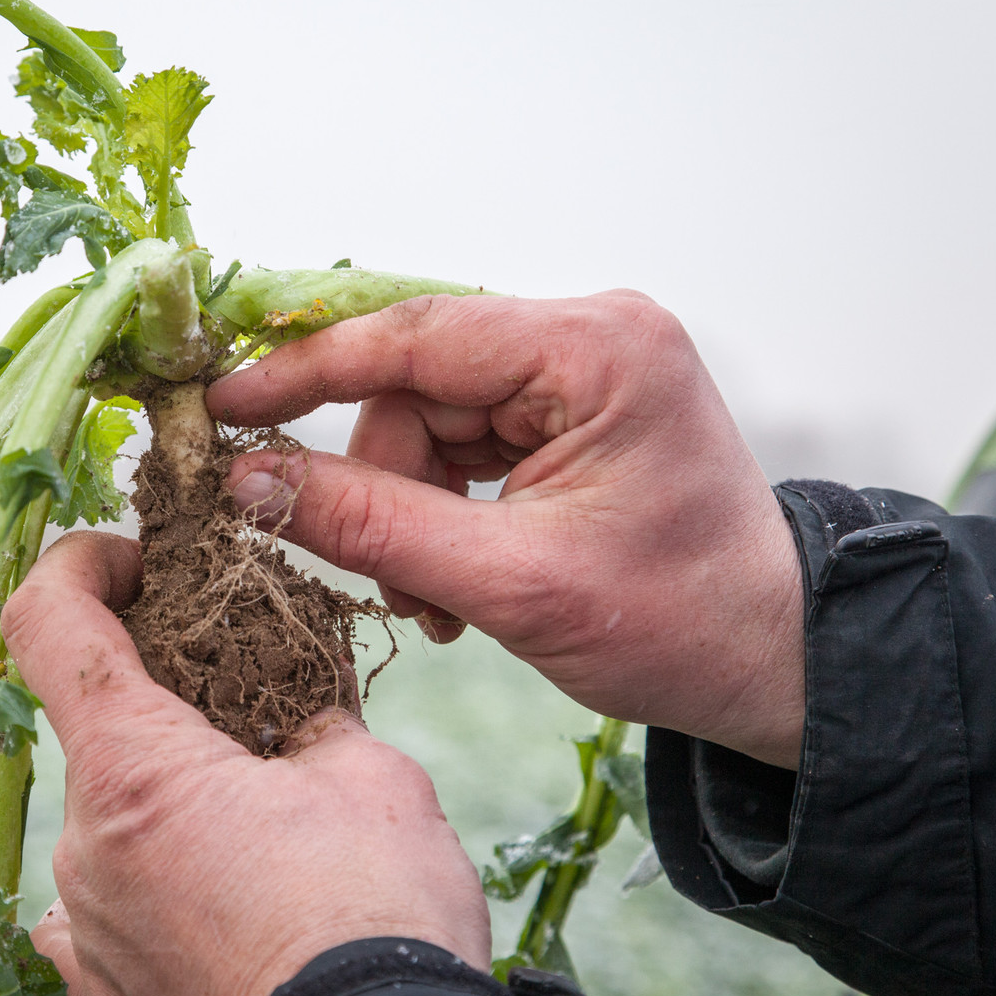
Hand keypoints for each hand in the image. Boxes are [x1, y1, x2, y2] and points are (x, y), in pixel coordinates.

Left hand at [1, 532, 489, 995]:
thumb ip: (314, 715)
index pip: (49, 621)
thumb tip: (302, 696)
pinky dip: (152, 890)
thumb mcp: (372, 777)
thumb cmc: (377, 921)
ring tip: (268, 837)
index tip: (131, 561)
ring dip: (172, 807)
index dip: (81, 566)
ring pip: (114, 825)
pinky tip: (214, 904)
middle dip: (172, 707)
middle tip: (260, 716)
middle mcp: (82, 846)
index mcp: (134, 768)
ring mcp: (84, 931)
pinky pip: (105, 915)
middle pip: (102, 732)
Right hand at [208, 291, 805, 769]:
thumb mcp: (510, 584)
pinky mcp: (574, 407)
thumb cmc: (677, 626)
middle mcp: (592, 334)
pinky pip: (465, 440)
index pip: (416, 336)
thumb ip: (370, 525)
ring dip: (412, 510)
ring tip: (437, 603)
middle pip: (418, 384)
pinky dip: (443, 509)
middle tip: (389, 582)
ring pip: (430, 418)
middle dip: (385, 484)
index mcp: (597, 350)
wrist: (772, 661)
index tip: (222, 406)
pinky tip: (458, 579)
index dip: (306, 372)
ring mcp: (585, 369)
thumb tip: (250, 482)